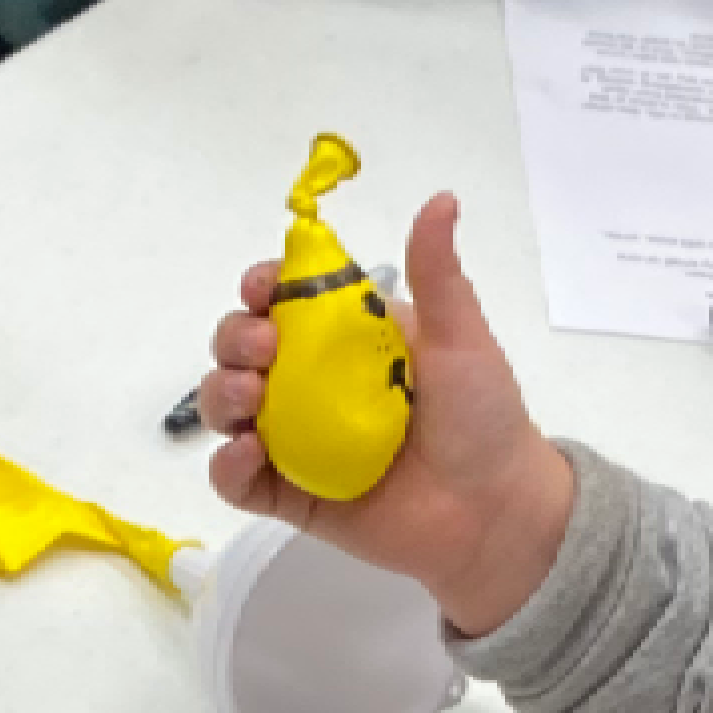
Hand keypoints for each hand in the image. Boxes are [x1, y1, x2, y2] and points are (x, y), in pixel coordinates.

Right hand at [196, 189, 575, 634]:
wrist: (494, 512)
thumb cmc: (482, 419)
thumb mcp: (461, 338)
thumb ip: (437, 273)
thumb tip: (441, 199)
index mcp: (345, 339)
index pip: (282, 301)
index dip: (260, 288)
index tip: (263, 289)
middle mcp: (310, 384)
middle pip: (240, 348)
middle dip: (234, 340)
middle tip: (263, 352)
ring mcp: (294, 440)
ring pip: (225, 407)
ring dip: (219, 394)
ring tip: (248, 399)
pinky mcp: (289, 495)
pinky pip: (234, 480)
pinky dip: (226, 466)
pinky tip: (248, 452)